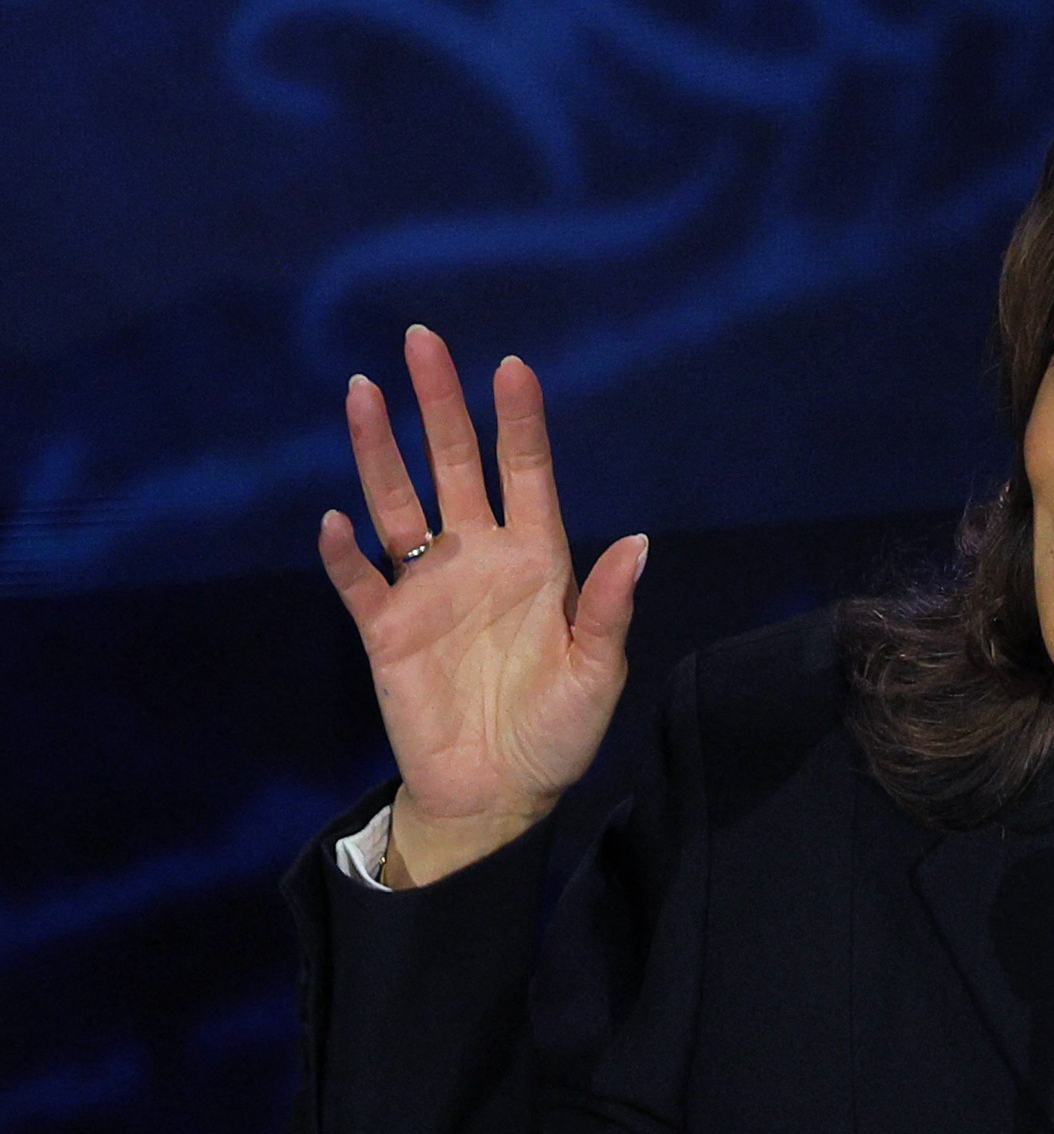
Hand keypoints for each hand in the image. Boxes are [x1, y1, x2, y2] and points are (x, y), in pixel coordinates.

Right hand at [317, 325, 646, 885]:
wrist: (496, 794)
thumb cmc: (557, 733)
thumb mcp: (597, 675)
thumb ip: (608, 610)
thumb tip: (638, 545)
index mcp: (539, 562)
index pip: (526, 474)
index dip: (519, 422)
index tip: (511, 366)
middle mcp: (480, 559)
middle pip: (456, 466)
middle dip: (439, 405)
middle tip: (422, 340)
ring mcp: (428, 588)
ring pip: (398, 503)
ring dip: (379, 451)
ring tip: (362, 391)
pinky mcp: (385, 629)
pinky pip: (359, 581)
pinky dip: (345, 554)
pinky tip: (336, 521)